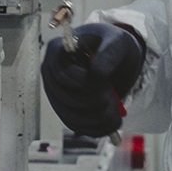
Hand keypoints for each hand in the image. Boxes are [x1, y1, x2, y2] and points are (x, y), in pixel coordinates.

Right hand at [39, 22, 142, 136]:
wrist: (119, 59)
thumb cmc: (115, 44)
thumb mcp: (118, 42)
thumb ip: (108, 53)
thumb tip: (96, 73)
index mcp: (58, 51)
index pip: (61, 75)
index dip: (82, 82)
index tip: (104, 81)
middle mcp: (52, 73)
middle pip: (64, 97)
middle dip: (92, 101)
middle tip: (112, 98)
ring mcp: (57, 93)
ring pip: (70, 115)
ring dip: (96, 118)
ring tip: (115, 112)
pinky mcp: (67, 108)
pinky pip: (76, 125)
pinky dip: (95, 128)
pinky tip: (111, 123)